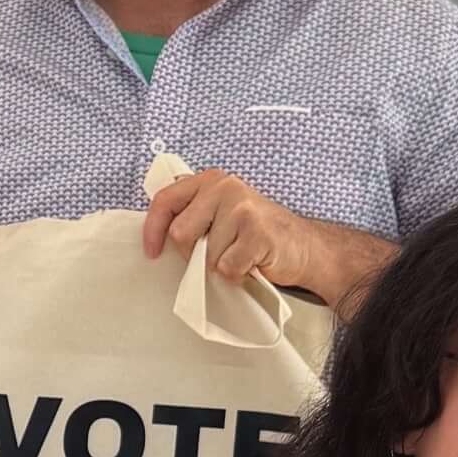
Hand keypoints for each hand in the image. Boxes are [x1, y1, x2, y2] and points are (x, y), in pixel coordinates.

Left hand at [141, 168, 382, 302]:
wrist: (305, 248)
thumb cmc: (257, 235)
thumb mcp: (221, 214)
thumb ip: (194, 215)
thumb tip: (159, 237)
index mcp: (210, 180)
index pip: (165, 200)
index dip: (153, 229)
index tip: (152, 252)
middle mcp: (224, 187)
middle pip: (180, 233)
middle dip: (193, 254)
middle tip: (217, 254)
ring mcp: (241, 208)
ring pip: (205, 255)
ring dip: (220, 266)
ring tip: (241, 256)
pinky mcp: (256, 232)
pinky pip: (226, 267)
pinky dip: (237, 275)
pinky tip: (252, 264)